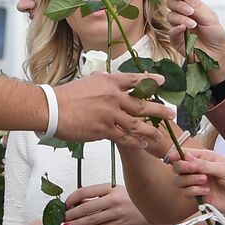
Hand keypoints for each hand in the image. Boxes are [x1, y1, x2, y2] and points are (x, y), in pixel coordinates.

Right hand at [53, 72, 175, 145]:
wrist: (52, 108)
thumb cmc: (66, 95)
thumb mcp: (88, 81)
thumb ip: (103, 82)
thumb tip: (112, 82)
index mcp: (109, 81)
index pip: (135, 80)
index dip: (151, 81)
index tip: (162, 83)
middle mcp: (113, 96)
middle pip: (143, 104)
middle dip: (160, 110)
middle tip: (172, 114)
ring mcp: (110, 114)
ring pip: (137, 124)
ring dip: (151, 130)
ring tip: (160, 135)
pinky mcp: (104, 130)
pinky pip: (124, 137)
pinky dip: (135, 142)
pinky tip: (142, 144)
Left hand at [65, 184, 148, 224]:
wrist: (154, 208)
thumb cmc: (133, 197)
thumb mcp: (116, 189)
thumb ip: (98, 194)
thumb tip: (78, 200)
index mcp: (111, 187)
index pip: (85, 191)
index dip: (72, 198)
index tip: (65, 203)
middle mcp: (113, 200)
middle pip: (85, 207)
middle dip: (70, 214)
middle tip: (61, 218)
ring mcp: (117, 213)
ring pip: (91, 220)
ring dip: (76, 224)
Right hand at [168, 0, 224, 84]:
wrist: (218, 54)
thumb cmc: (216, 35)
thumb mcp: (210, 17)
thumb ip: (196, 6)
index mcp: (191, 7)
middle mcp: (182, 16)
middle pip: (171, 4)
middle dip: (179, 5)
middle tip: (190, 12)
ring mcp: (178, 28)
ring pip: (170, 17)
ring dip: (181, 18)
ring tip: (193, 25)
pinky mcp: (176, 40)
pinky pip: (171, 31)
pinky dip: (176, 28)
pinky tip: (184, 29)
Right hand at [170, 148, 224, 219]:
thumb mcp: (224, 168)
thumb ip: (204, 165)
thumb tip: (186, 157)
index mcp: (206, 158)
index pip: (185, 154)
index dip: (177, 155)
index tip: (175, 158)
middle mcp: (199, 170)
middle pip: (177, 167)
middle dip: (182, 168)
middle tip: (193, 170)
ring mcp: (198, 184)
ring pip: (178, 181)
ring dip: (189, 180)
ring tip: (204, 181)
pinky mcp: (199, 197)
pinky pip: (186, 193)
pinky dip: (193, 191)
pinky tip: (206, 192)